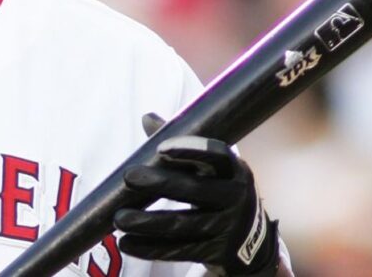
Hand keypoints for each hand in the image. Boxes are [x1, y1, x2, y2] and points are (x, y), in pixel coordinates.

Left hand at [111, 115, 279, 275]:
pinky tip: (127, 243)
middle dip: (160, 184)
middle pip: (195, 191)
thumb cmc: (218, 190)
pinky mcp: (215, 252)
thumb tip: (148, 118)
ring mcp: (226, 228)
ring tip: (119, 218)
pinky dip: (151, 248)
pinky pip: (180, 250)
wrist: (252, 240)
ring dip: (148, 223)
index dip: (190, 150)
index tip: (161, 148)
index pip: (217, 155)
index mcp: (233, 170)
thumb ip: (180, 144)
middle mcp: (234, 198)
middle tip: (129, 177)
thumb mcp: (210, 168)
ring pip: (183, 225)